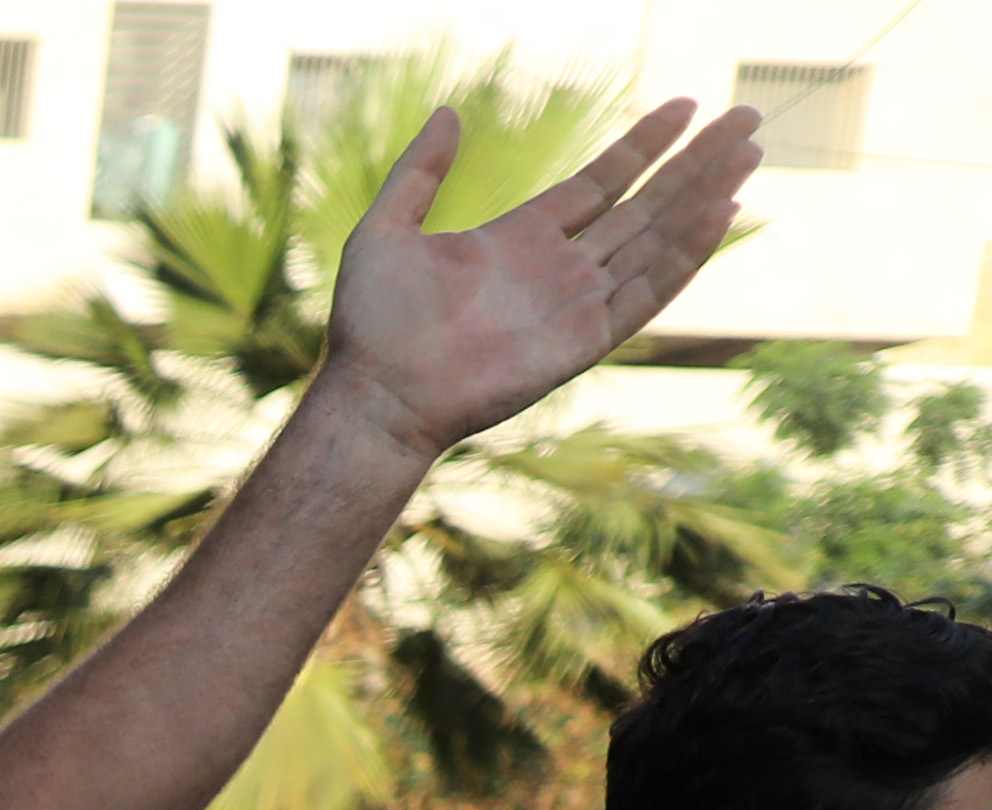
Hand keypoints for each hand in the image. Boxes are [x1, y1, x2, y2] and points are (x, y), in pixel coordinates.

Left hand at [315, 96, 752, 459]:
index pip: (602, 181)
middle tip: (749, 117)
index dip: (645, 145)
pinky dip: (685, 256)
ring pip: (657, 239)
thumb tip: (446, 112)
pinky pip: (647, 292)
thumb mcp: (386, 230)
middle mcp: (558, 268)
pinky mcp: (583, 341)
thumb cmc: (371, 323)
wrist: (373, 394)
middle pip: (645, 203)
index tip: (685, 106)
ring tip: (749, 153)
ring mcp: (574, 304)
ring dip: (705, 196)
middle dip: (697, 161)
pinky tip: (721, 214)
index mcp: (520, 238)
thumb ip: (418, 172)